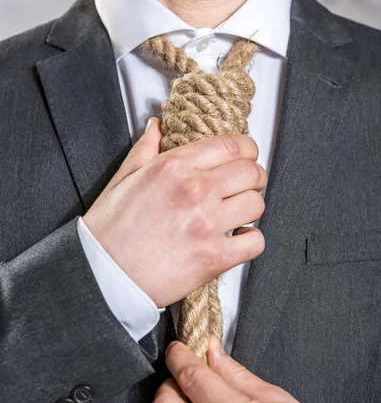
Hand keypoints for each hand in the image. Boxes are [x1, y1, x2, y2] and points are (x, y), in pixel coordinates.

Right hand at [83, 118, 266, 306]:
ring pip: (256, 204)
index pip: (232, 146)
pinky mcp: (214, 257)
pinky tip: (236, 239)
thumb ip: (145, 149)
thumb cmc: (108, 231)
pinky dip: (250, 240)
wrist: (102, 276)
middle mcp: (195, 190)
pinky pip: (255, 241)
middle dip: (252, 177)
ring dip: (250, 209)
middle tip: (243, 187)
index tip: (246, 157)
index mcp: (174, 166)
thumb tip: (157, 126)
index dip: (246, 150)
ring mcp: (207, 224)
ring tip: (236, 214)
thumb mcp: (122, 179)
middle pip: (252, 172)